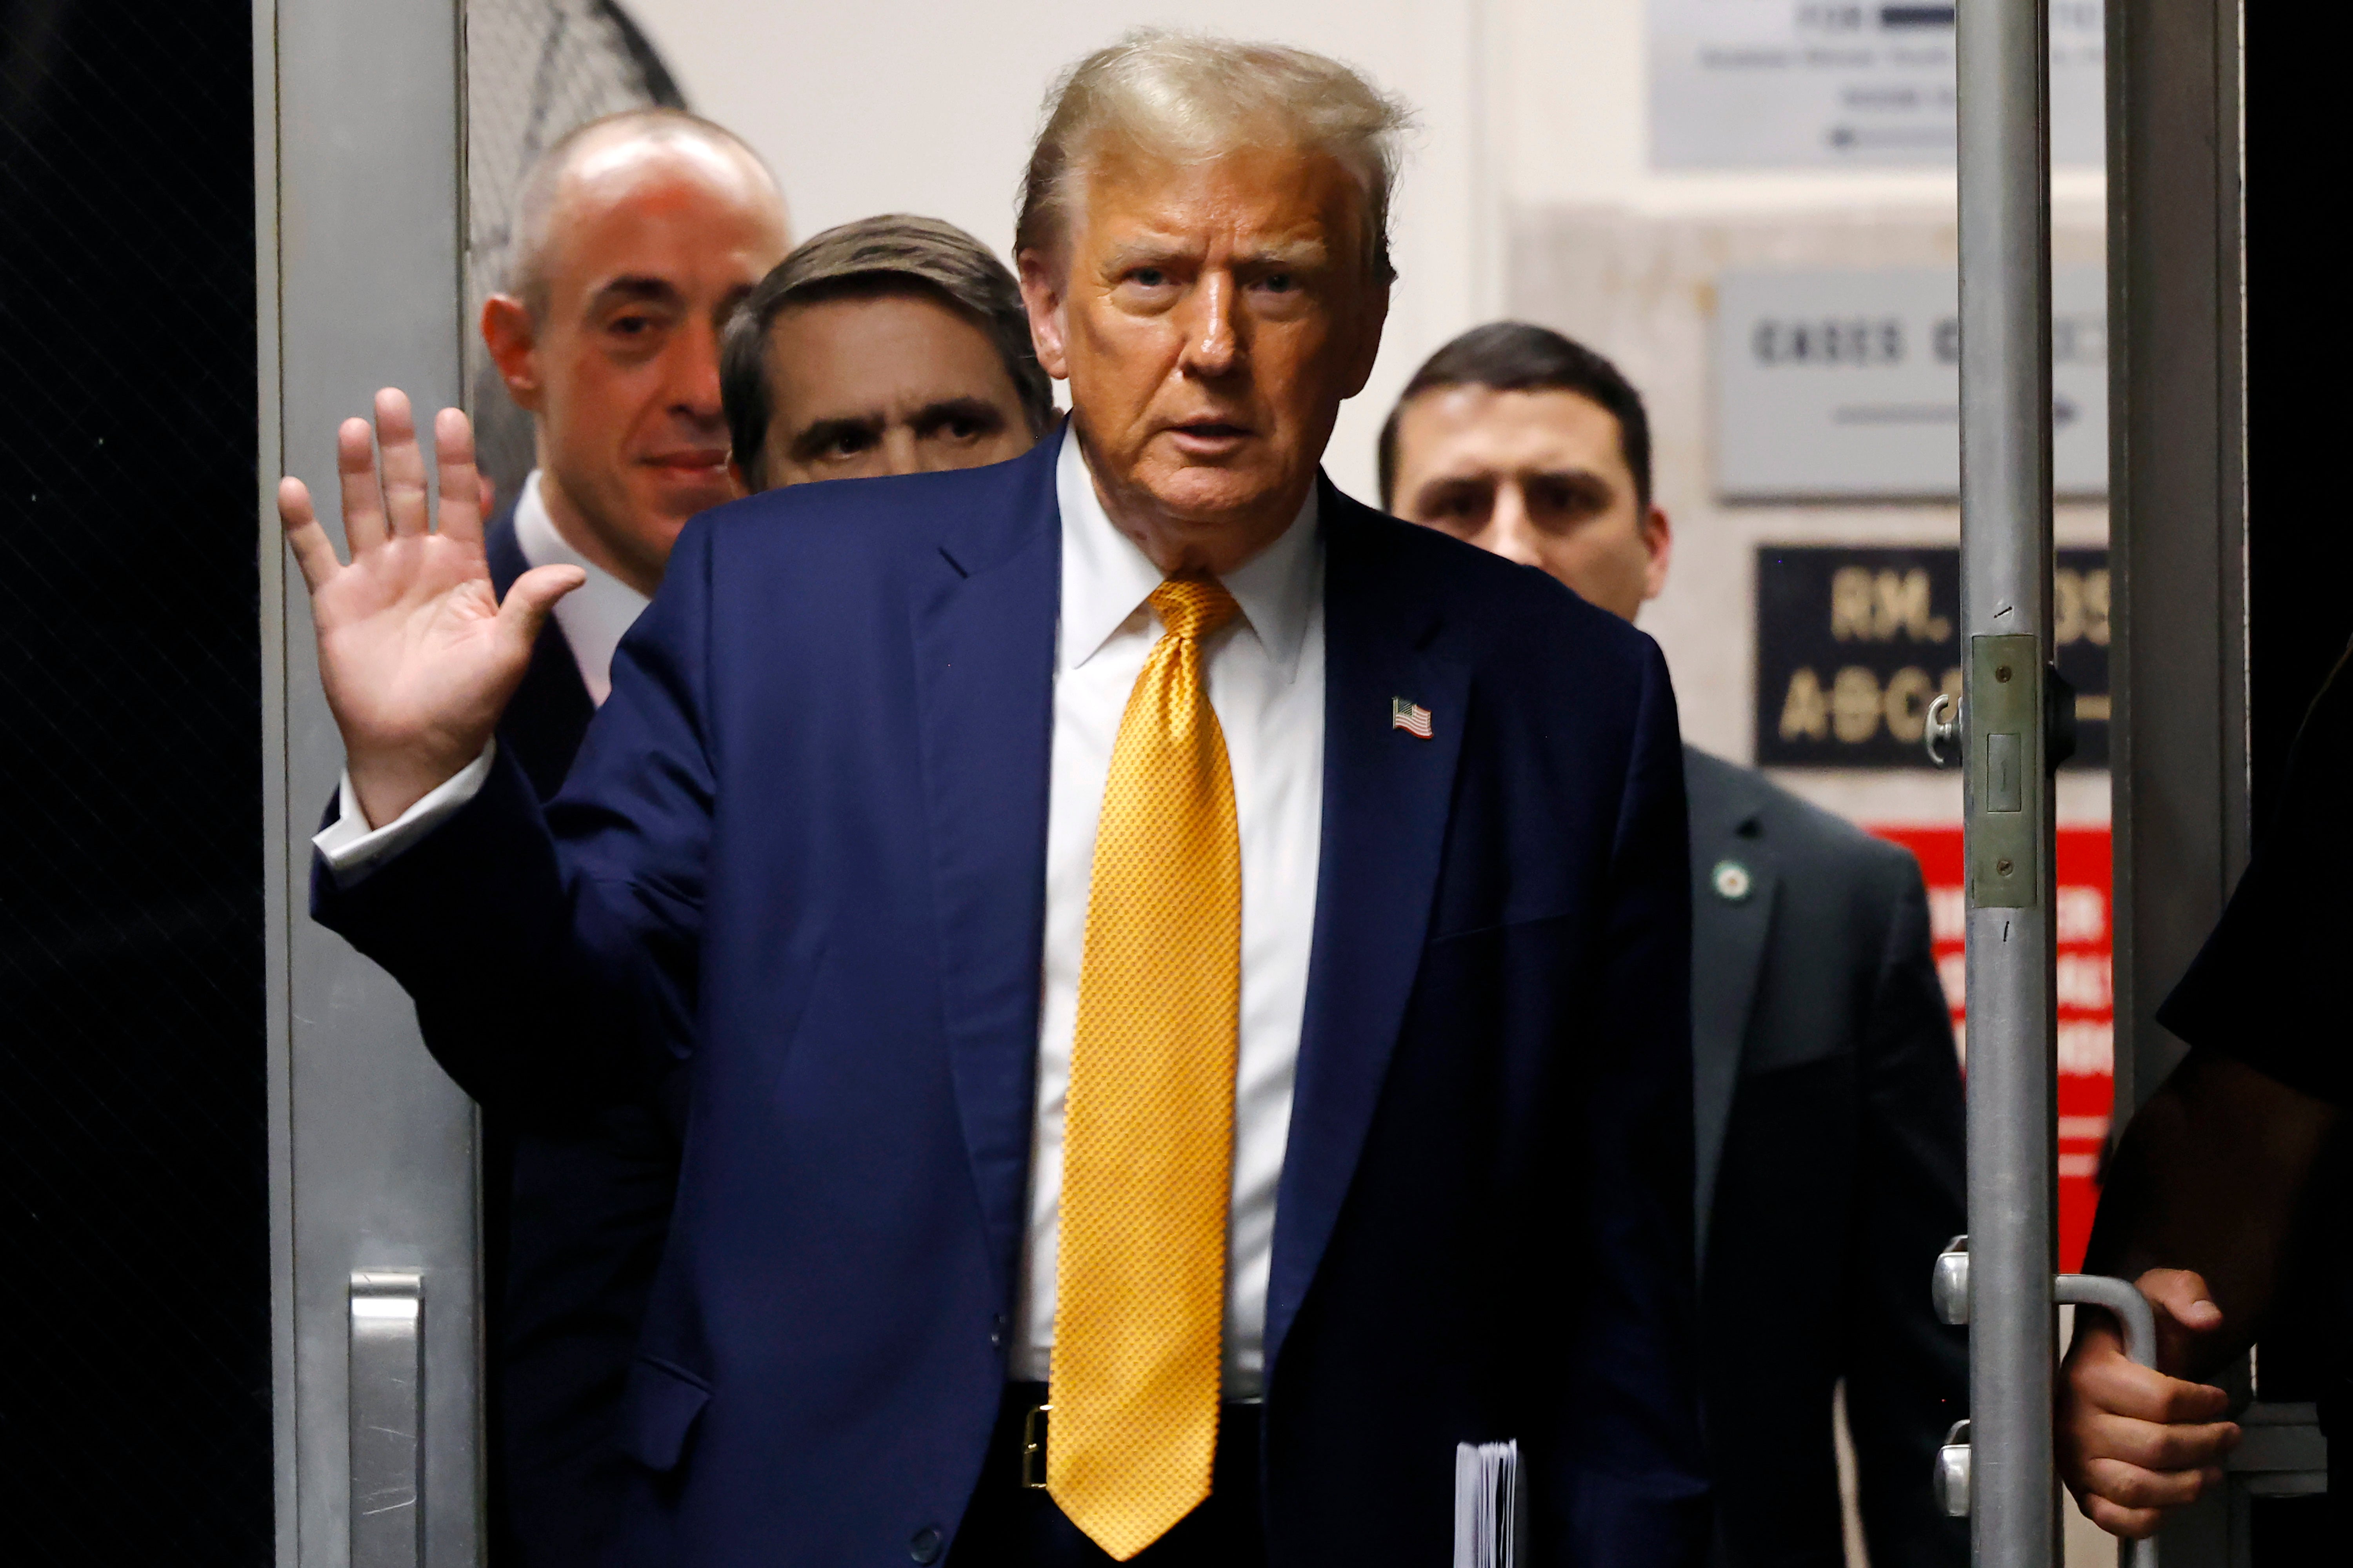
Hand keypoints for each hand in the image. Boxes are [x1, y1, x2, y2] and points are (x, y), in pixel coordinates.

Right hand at [281, 389, 582, 825]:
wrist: (417, 746)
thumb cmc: (467, 705)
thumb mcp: (506, 654)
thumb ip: (530, 608)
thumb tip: (572, 573)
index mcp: (462, 569)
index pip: (458, 501)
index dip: (454, 461)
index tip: (450, 418)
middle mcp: (417, 563)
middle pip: (408, 491)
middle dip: (401, 447)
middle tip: (392, 399)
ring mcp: (375, 579)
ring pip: (363, 510)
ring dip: (355, 472)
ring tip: (352, 429)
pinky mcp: (336, 602)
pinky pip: (315, 554)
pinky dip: (302, 524)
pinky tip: (291, 487)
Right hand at [2057, 1268, 2240, 1537]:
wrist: (2103, 1356)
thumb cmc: (2133, 1329)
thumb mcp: (2160, 1292)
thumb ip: (2186, 1293)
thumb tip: (2207, 1318)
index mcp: (2089, 1371)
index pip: (2161, 1402)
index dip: (2204, 1403)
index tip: (2219, 1399)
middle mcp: (2073, 1417)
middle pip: (2158, 1448)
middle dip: (2208, 1444)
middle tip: (2228, 1434)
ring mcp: (2073, 1456)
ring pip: (2139, 1488)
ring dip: (2188, 1485)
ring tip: (2210, 1469)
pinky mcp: (2079, 1486)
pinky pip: (2114, 1518)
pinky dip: (2150, 1518)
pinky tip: (2173, 1496)